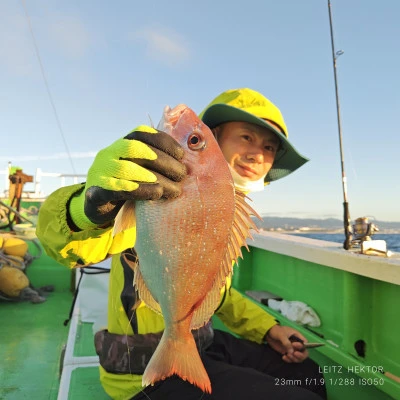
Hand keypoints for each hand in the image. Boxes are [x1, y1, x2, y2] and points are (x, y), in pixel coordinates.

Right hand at [70, 125, 186, 227]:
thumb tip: (186, 163)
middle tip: (181, 175)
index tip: (181, 154)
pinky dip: (140, 190)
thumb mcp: (139, 170)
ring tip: (174, 189)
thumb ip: (154, 163)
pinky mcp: (95, 192)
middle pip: (135, 148)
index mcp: (120, 145)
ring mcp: (100, 172)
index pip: (141, 133)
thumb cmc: (127, 186)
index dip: (163, 140)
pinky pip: (117, 189)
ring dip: (155, 177)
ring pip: (126, 168)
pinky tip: (157, 194)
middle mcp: (108, 154)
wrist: (96, 207)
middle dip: (163, 160)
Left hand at [265, 325, 308, 362]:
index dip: (302, 346)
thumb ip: (286, 342)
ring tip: (287, 355)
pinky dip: (289, 360)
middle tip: (294, 354)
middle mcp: (296, 344)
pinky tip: (283, 357)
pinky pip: (291, 359)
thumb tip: (291, 352)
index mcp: (297, 336)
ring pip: (298, 358)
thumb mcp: (281, 334)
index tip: (294, 345)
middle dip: (301, 355)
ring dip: (294, 359)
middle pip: (304, 352)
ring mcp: (292, 349)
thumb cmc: (276, 331)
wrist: (268, 334)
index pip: (305, 343)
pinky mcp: (287, 353)